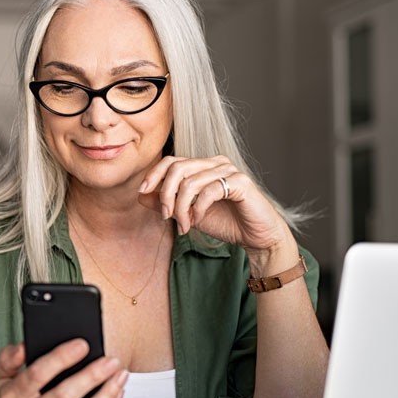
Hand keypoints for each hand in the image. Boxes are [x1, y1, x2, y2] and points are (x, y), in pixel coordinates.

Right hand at [0, 341, 127, 397]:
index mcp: (13, 397)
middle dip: (92, 376)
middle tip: (111, 360)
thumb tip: (26, 344)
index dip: (61, 358)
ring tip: (120, 376)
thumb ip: (9, 358)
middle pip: (65, 396)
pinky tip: (116, 396)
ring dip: (107, 395)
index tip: (81, 345)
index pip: (37, 375)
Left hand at [137, 155, 292, 256]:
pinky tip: (198, 221)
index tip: (142, 192)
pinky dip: (198, 209)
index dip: (154, 174)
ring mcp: (229, 170)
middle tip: (166, 217)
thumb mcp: (188, 213)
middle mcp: (216, 163)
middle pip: (177, 168)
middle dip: (166, 194)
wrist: (255, 237)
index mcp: (203, 166)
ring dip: (182, 208)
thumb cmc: (225, 223)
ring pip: (190, 182)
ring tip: (185, 225)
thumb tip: (141, 195)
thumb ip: (166, 203)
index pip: (171, 160)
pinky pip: (209, 191)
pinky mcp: (241, 182)